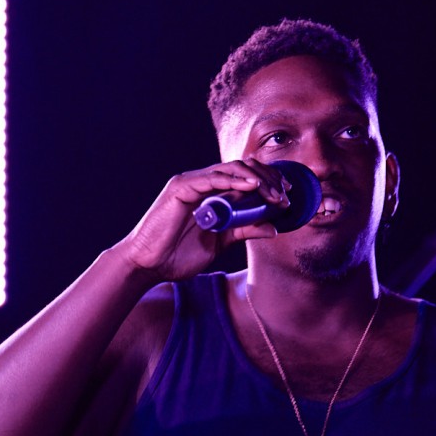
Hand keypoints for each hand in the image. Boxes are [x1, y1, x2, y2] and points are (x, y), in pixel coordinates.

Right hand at [114, 158, 287, 281]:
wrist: (149, 266)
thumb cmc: (178, 256)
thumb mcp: (221, 242)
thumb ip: (244, 231)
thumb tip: (273, 227)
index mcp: (211, 193)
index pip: (244, 177)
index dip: (268, 181)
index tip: (287, 194)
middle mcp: (202, 183)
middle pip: (241, 169)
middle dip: (267, 178)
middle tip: (284, 194)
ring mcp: (191, 183)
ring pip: (230, 170)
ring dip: (256, 180)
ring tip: (273, 194)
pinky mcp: (180, 188)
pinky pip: (211, 178)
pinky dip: (233, 180)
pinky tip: (251, 186)